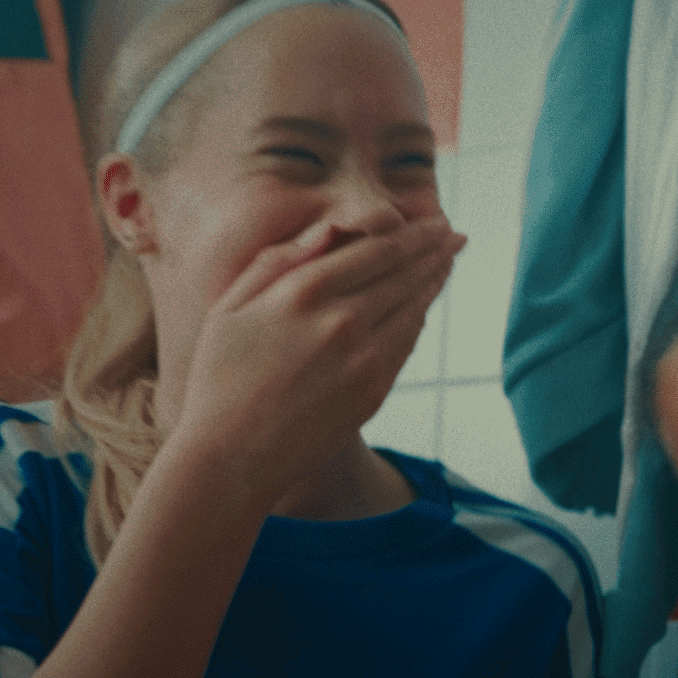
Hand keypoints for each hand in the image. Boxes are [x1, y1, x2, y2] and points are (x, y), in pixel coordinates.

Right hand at [169, 214, 463, 499]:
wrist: (232, 456)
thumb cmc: (221, 377)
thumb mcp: (229, 307)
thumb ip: (278, 261)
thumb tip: (329, 229)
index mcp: (304, 290)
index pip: (377, 249)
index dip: (413, 234)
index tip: (434, 222)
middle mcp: (341, 319)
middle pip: (404, 274)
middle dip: (435, 250)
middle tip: (456, 234)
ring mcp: (364, 358)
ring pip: (412, 307)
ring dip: (435, 280)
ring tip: (449, 260)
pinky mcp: (375, 390)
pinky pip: (406, 343)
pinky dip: (419, 318)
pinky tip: (424, 305)